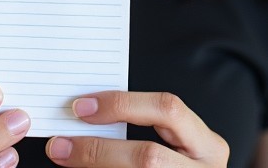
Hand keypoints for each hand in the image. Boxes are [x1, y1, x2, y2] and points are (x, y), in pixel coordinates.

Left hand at [45, 91, 228, 167]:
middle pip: (149, 156)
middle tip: (60, 145)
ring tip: (65, 158)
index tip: (82, 107)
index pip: (167, 109)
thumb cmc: (175, 166)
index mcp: (207, 146)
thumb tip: (86, 113)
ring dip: (95, 166)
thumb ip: (143, 127)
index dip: (122, 105)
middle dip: (99, 150)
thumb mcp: (175, 144)